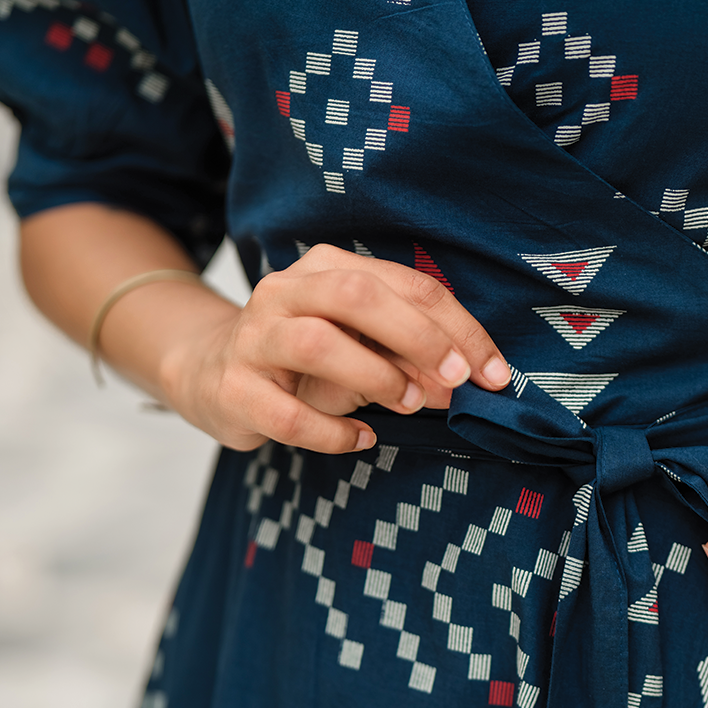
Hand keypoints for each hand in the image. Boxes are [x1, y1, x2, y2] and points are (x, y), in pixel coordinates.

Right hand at [160, 243, 510, 452]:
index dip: (458, 327)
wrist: (213, 374)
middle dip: (418, 338)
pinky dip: (333, 432)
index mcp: (327, 268)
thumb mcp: (363, 347)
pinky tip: (362, 440)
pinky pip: (286, 414)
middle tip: (457, 380)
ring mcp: (254, 338)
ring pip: (316, 343)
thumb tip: (467, 382)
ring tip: (409, 404)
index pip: (405, 284)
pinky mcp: (234, 389)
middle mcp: (286, 292)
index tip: (495, 372)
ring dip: (375, 376)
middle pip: (356, 297)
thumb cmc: (304, 360)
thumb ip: (411, 356)